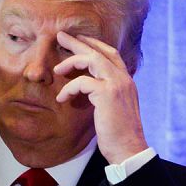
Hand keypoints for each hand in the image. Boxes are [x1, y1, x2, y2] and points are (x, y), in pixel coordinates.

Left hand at [54, 31, 148, 163]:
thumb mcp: (114, 109)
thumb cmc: (119, 134)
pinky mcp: (107, 94)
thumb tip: (89, 89)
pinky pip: (82, 82)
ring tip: (56, 69)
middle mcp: (124, 79)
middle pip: (99, 52)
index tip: (79, 40)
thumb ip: (106, 94)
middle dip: (78, 42)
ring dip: (70, 61)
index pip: (111, 54)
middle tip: (60, 36)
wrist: (128, 149)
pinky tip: (61, 99)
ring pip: (91, 60)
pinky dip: (68, 89)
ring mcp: (117, 85)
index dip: (94, 44)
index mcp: (127, 81)